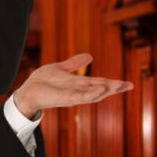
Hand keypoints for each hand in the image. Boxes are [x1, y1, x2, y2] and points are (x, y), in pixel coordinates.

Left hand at [13, 53, 132, 118]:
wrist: (26, 91)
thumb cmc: (41, 82)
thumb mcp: (59, 68)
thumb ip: (74, 64)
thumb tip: (90, 56)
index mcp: (78, 83)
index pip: (99, 82)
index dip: (112, 83)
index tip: (127, 84)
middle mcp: (77, 90)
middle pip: (99, 89)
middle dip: (114, 88)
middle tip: (129, 85)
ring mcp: (71, 96)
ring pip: (92, 94)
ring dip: (105, 91)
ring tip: (118, 86)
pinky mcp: (64, 99)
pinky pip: (80, 97)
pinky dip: (91, 94)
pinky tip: (100, 90)